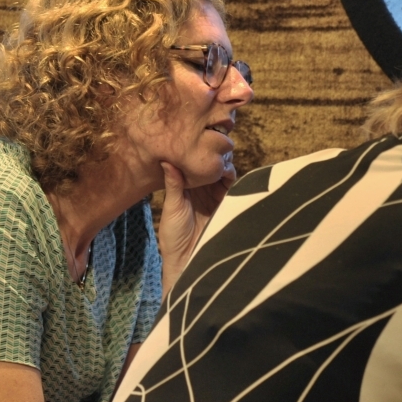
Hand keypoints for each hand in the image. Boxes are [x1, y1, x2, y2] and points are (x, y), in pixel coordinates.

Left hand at [157, 155, 236, 296]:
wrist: (187, 259)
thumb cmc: (173, 235)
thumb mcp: (172, 207)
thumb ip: (173, 184)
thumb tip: (167, 160)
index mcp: (186, 185)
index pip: (195, 163)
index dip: (198, 152)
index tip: (199, 142)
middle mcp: (201, 188)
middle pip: (211, 165)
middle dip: (214, 155)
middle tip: (214, 147)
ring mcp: (215, 195)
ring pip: (223, 172)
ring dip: (223, 164)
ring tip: (220, 159)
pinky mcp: (227, 204)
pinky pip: (234, 187)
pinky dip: (232, 177)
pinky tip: (228, 172)